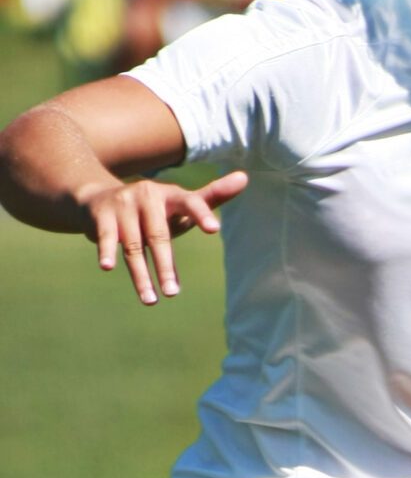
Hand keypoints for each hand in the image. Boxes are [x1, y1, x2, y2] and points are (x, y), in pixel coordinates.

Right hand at [75, 169, 247, 304]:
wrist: (98, 196)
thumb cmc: (152, 209)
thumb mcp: (180, 204)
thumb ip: (211, 197)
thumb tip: (245, 177)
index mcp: (171, 195)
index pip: (191, 203)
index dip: (202, 215)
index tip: (214, 230)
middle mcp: (147, 195)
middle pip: (159, 236)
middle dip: (166, 266)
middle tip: (173, 293)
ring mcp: (123, 205)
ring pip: (133, 246)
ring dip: (141, 275)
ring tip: (151, 300)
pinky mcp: (102, 216)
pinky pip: (106, 238)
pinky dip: (106, 252)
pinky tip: (107, 267)